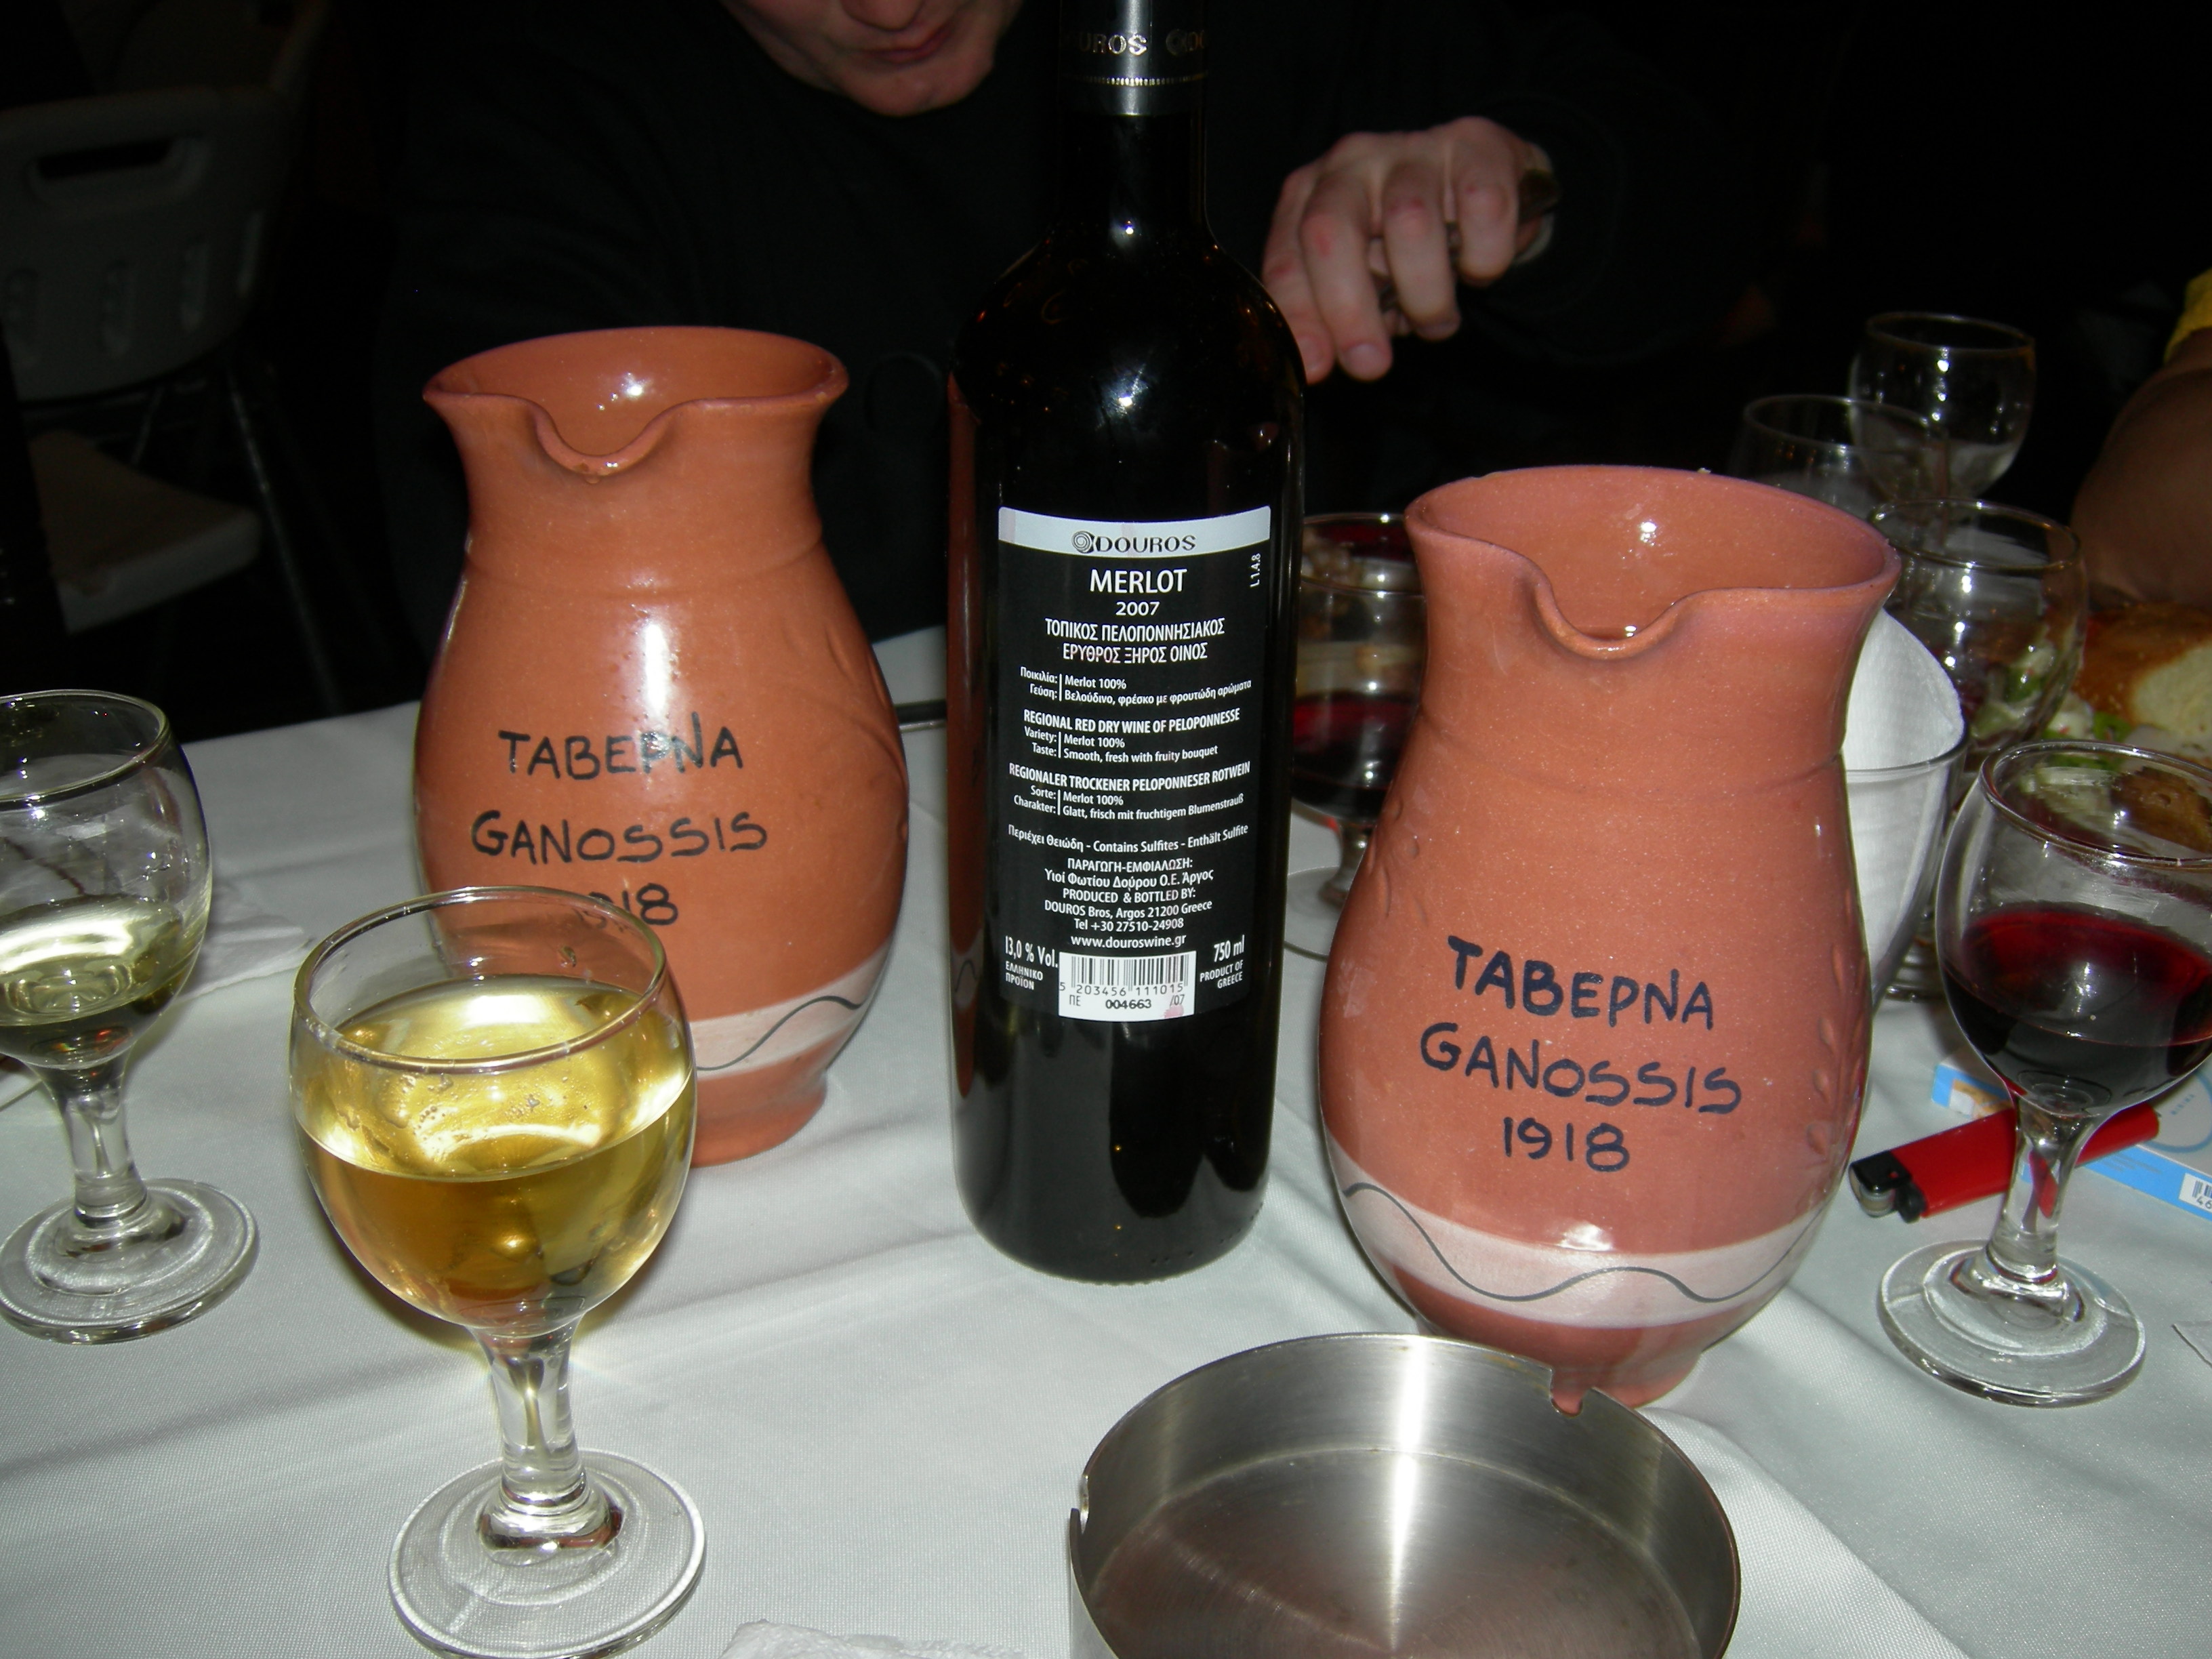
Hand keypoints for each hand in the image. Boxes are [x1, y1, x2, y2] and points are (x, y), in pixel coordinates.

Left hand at [1262, 117, 1552, 383]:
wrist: (1485, 194)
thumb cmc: (1406, 248)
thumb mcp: (1362, 284)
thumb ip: (1335, 317)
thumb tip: (1318, 362)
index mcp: (1310, 197)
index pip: (1288, 256)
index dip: (1299, 314)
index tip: (1319, 365)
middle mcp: (1352, 163)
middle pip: (1332, 230)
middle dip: (1349, 308)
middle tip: (1371, 363)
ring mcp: (1412, 148)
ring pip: (1408, 223)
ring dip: (1426, 295)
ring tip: (1436, 320)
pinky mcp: (1476, 145)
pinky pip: (1481, 206)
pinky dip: (1484, 256)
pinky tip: (1479, 268)